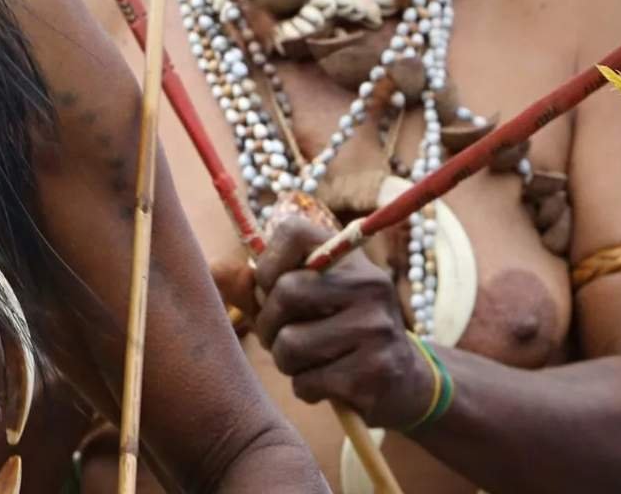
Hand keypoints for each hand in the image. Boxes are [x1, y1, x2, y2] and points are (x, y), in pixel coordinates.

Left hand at [252, 215, 436, 430]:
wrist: (407, 381)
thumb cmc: (341, 331)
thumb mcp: (311, 298)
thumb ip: (259, 286)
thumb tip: (213, 271)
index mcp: (350, 257)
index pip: (292, 231)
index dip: (266, 262)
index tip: (269, 287)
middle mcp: (369, 285)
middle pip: (284, 294)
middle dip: (267, 324)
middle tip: (278, 337)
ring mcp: (376, 329)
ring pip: (290, 344)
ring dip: (285, 362)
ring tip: (304, 362)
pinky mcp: (376, 373)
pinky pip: (308, 382)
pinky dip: (306, 388)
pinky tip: (327, 384)